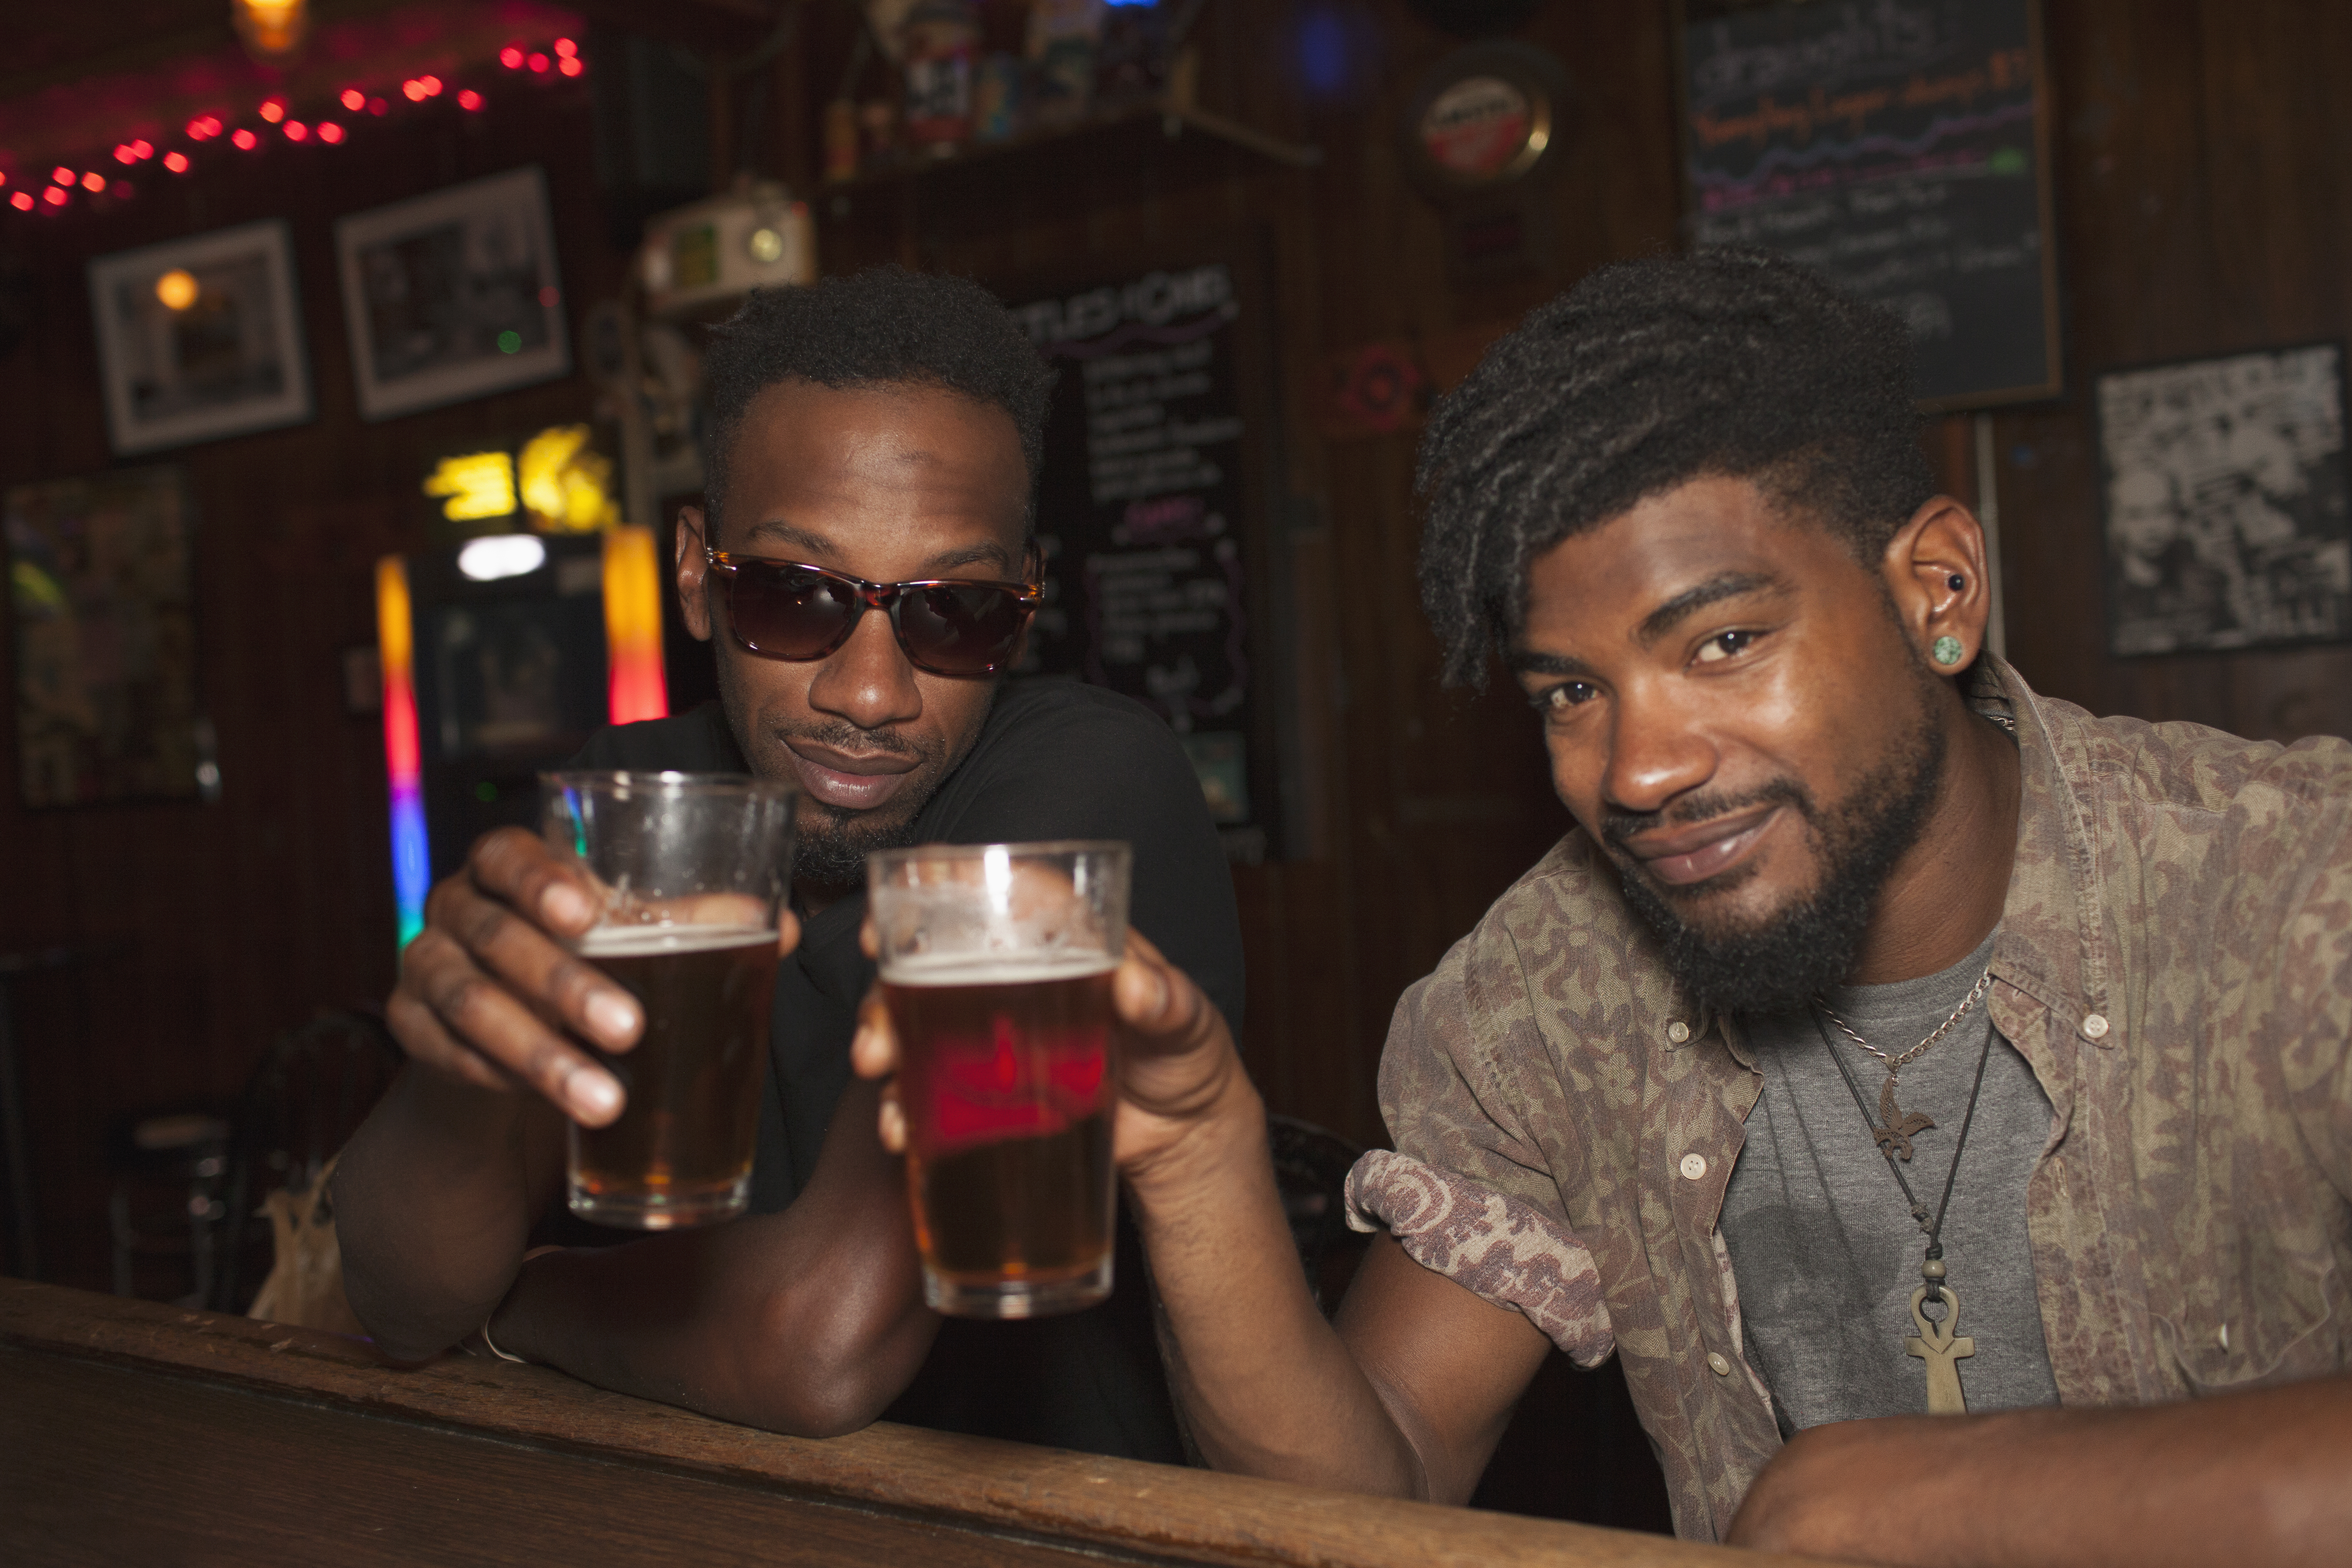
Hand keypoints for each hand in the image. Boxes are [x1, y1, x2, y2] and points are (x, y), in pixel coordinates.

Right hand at [388, 826, 801, 1124]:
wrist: (495, 1033)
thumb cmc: (579, 962)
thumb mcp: (625, 939)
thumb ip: (690, 926)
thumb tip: (782, 925)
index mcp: (503, 869)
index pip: (505, 854)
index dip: (538, 877)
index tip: (586, 910)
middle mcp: (454, 908)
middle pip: (495, 935)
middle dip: (563, 985)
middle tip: (630, 1029)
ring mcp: (423, 968)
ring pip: (467, 1003)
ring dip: (539, 1054)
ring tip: (607, 1101)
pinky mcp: (408, 1031)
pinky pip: (442, 1055)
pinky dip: (495, 1079)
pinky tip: (544, 1107)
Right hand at [849, 927, 1253, 1179]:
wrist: (1186, 1138)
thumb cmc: (1188, 1056)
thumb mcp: (1189, 1025)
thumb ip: (1170, 1004)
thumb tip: (1138, 985)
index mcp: (1065, 938)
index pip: (998, 891)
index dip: (941, 882)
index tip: (899, 895)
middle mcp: (1017, 977)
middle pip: (936, 961)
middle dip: (889, 984)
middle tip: (875, 1015)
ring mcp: (995, 1035)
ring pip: (917, 1021)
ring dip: (883, 1038)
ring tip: (876, 1067)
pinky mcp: (989, 1092)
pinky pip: (931, 1091)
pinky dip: (905, 1107)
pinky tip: (900, 1129)